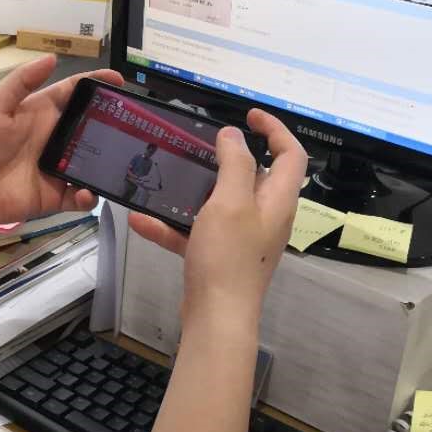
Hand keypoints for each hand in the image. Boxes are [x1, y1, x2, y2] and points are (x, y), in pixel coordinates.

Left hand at [0, 56, 122, 237]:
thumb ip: (20, 83)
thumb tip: (52, 57)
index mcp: (40, 113)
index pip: (73, 93)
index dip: (96, 84)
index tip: (119, 80)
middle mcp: (53, 138)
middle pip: (91, 127)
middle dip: (113, 124)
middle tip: (133, 124)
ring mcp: (56, 167)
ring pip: (93, 162)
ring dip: (107, 162)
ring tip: (119, 161)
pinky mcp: (54, 195)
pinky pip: (80, 195)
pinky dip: (89, 195)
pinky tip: (86, 191)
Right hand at [128, 109, 306, 327]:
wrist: (217, 316)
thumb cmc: (228, 257)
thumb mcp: (230, 201)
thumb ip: (234, 164)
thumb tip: (234, 135)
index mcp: (277, 200)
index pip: (290, 154)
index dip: (274, 129)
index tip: (248, 115)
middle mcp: (265, 217)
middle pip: (255, 177)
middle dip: (229, 158)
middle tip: (201, 144)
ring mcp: (242, 239)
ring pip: (221, 203)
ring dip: (194, 190)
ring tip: (169, 177)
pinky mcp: (219, 257)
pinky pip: (195, 232)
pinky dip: (171, 226)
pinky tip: (140, 221)